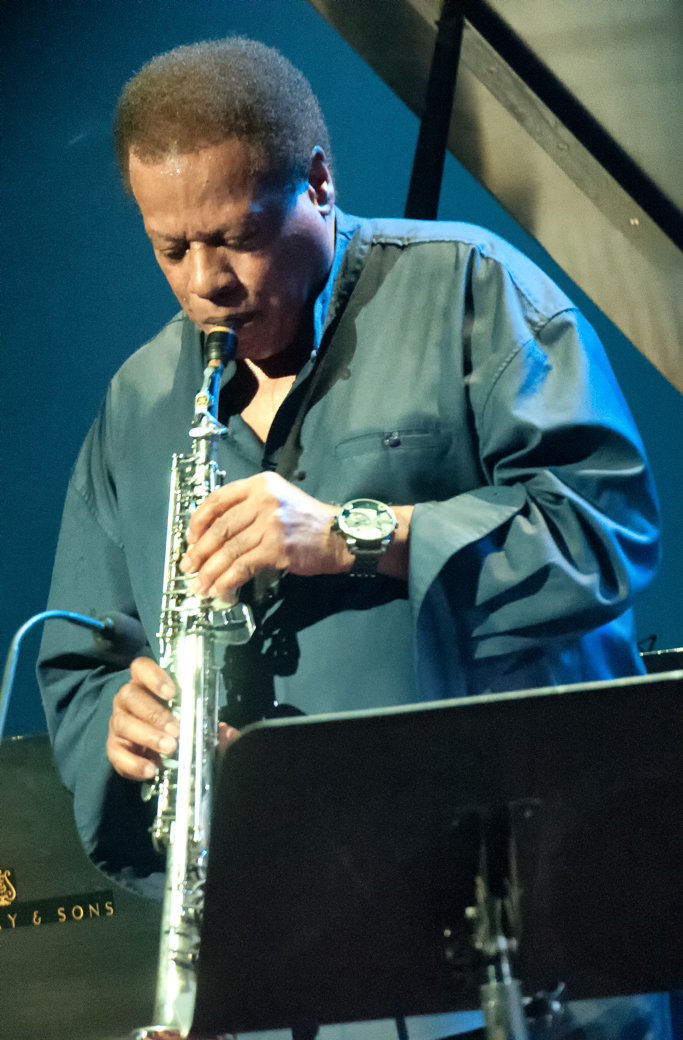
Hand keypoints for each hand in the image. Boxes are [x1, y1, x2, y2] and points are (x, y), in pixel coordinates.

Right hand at [107, 657, 238, 779]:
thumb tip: (231, 734)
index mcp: (146, 685)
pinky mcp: (113, 748)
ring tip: (169, 748)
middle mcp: (128, 700)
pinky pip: (116, 754)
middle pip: (130, 695)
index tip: (172, 692)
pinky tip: (151, 769)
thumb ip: (211, 725)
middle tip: (176, 731)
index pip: (140, 668)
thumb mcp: (194, 722)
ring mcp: (118, 723)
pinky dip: (134, 763)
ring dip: (147, 736)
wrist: (150, 752)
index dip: (154, 676)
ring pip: (123, 723)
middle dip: (155, 713)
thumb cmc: (174, 727)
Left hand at [180, 471, 350, 598]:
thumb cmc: (308, 522)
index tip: (191, 539)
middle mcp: (263, 500)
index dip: (198, 521)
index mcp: (260, 485)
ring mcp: (270, 524)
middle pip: (220, 528)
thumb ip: (249, 508)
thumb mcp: (278, 500)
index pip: (218, 499)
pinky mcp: (276, 548)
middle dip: (199, 552)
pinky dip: (227, 581)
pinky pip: (242, 567)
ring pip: (228, 550)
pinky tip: (222, 591)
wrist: (339, 536)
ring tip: (201, 586)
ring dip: (210, 572)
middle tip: (189, 567)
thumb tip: (214, 535)